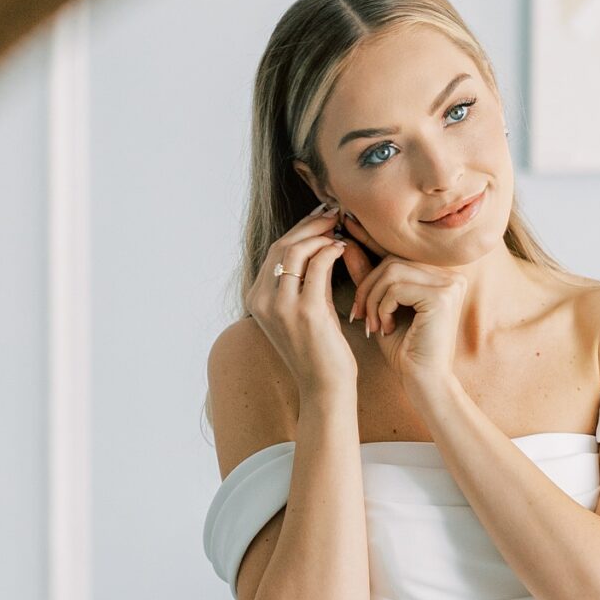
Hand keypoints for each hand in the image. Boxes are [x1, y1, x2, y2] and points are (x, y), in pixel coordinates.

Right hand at [249, 201, 374, 401]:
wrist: (325, 386)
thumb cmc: (319, 349)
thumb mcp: (301, 309)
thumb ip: (302, 280)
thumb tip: (316, 244)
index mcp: (256, 300)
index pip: (275, 252)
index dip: (298, 230)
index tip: (319, 216)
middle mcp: (262, 301)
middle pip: (282, 246)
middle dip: (309, 225)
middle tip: (332, 213)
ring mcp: (280, 306)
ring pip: (296, 250)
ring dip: (320, 233)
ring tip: (339, 227)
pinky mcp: (305, 310)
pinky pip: (317, 265)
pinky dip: (330, 250)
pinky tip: (343, 247)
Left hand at [348, 252, 467, 399]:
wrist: (423, 382)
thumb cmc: (404, 349)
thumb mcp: (381, 308)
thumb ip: (368, 277)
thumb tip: (347, 246)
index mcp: (439, 276)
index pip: (397, 257)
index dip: (369, 258)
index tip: (345, 256)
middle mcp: (450, 275)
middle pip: (392, 261)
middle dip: (368, 287)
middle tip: (360, 315)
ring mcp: (450, 283)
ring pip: (391, 271)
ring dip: (373, 299)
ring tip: (373, 324)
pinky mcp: (443, 296)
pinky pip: (397, 288)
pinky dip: (383, 308)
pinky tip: (386, 328)